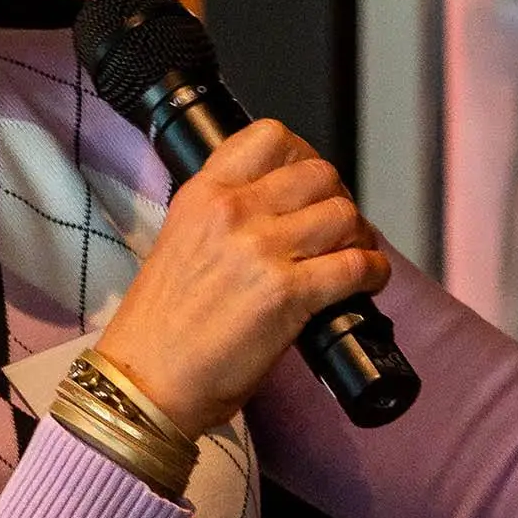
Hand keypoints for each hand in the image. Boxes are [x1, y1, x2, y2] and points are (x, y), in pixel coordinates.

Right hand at [92, 120, 391, 439]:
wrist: (144, 380)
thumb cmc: (160, 326)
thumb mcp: (180, 242)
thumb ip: (224, 218)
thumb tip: (280, 213)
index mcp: (203, 194)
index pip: (270, 137)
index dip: (303, 155)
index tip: (308, 182)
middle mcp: (233, 211)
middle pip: (319, 173)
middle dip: (336, 199)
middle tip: (335, 227)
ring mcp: (262, 249)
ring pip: (344, 214)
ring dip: (358, 236)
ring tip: (352, 255)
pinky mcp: (289, 293)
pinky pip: (357, 265)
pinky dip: (372, 273)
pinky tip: (366, 283)